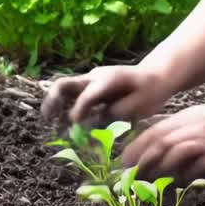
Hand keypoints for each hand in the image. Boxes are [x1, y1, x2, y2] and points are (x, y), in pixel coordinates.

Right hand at [40, 65, 171, 127]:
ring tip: (56, 129)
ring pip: (64, 90)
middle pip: (64, 84)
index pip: (86, 96)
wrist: (156, 75)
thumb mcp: (138, 106)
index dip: (79, 113)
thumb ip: (115, 114)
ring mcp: (90, 81)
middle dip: (52, 102)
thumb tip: (93, 123)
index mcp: (108, 80)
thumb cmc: (150, 91)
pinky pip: (71, 97)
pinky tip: (65, 128)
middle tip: (48, 119)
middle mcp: (94, 78)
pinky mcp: (90, 89)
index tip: (75, 129)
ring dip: (56, 108)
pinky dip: (65, 111)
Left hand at [120, 101, 204, 182]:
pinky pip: (199, 165)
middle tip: (130, 175)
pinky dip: (187, 174)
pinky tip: (180, 182)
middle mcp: (193, 126)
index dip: (137, 146)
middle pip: (162, 142)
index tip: (123, 160)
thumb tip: (156, 142)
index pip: (155, 131)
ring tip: (149, 182)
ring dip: (161, 167)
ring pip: (177, 152)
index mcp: (186, 117)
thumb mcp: (199, 116)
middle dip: (142, 160)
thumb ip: (178, 127)